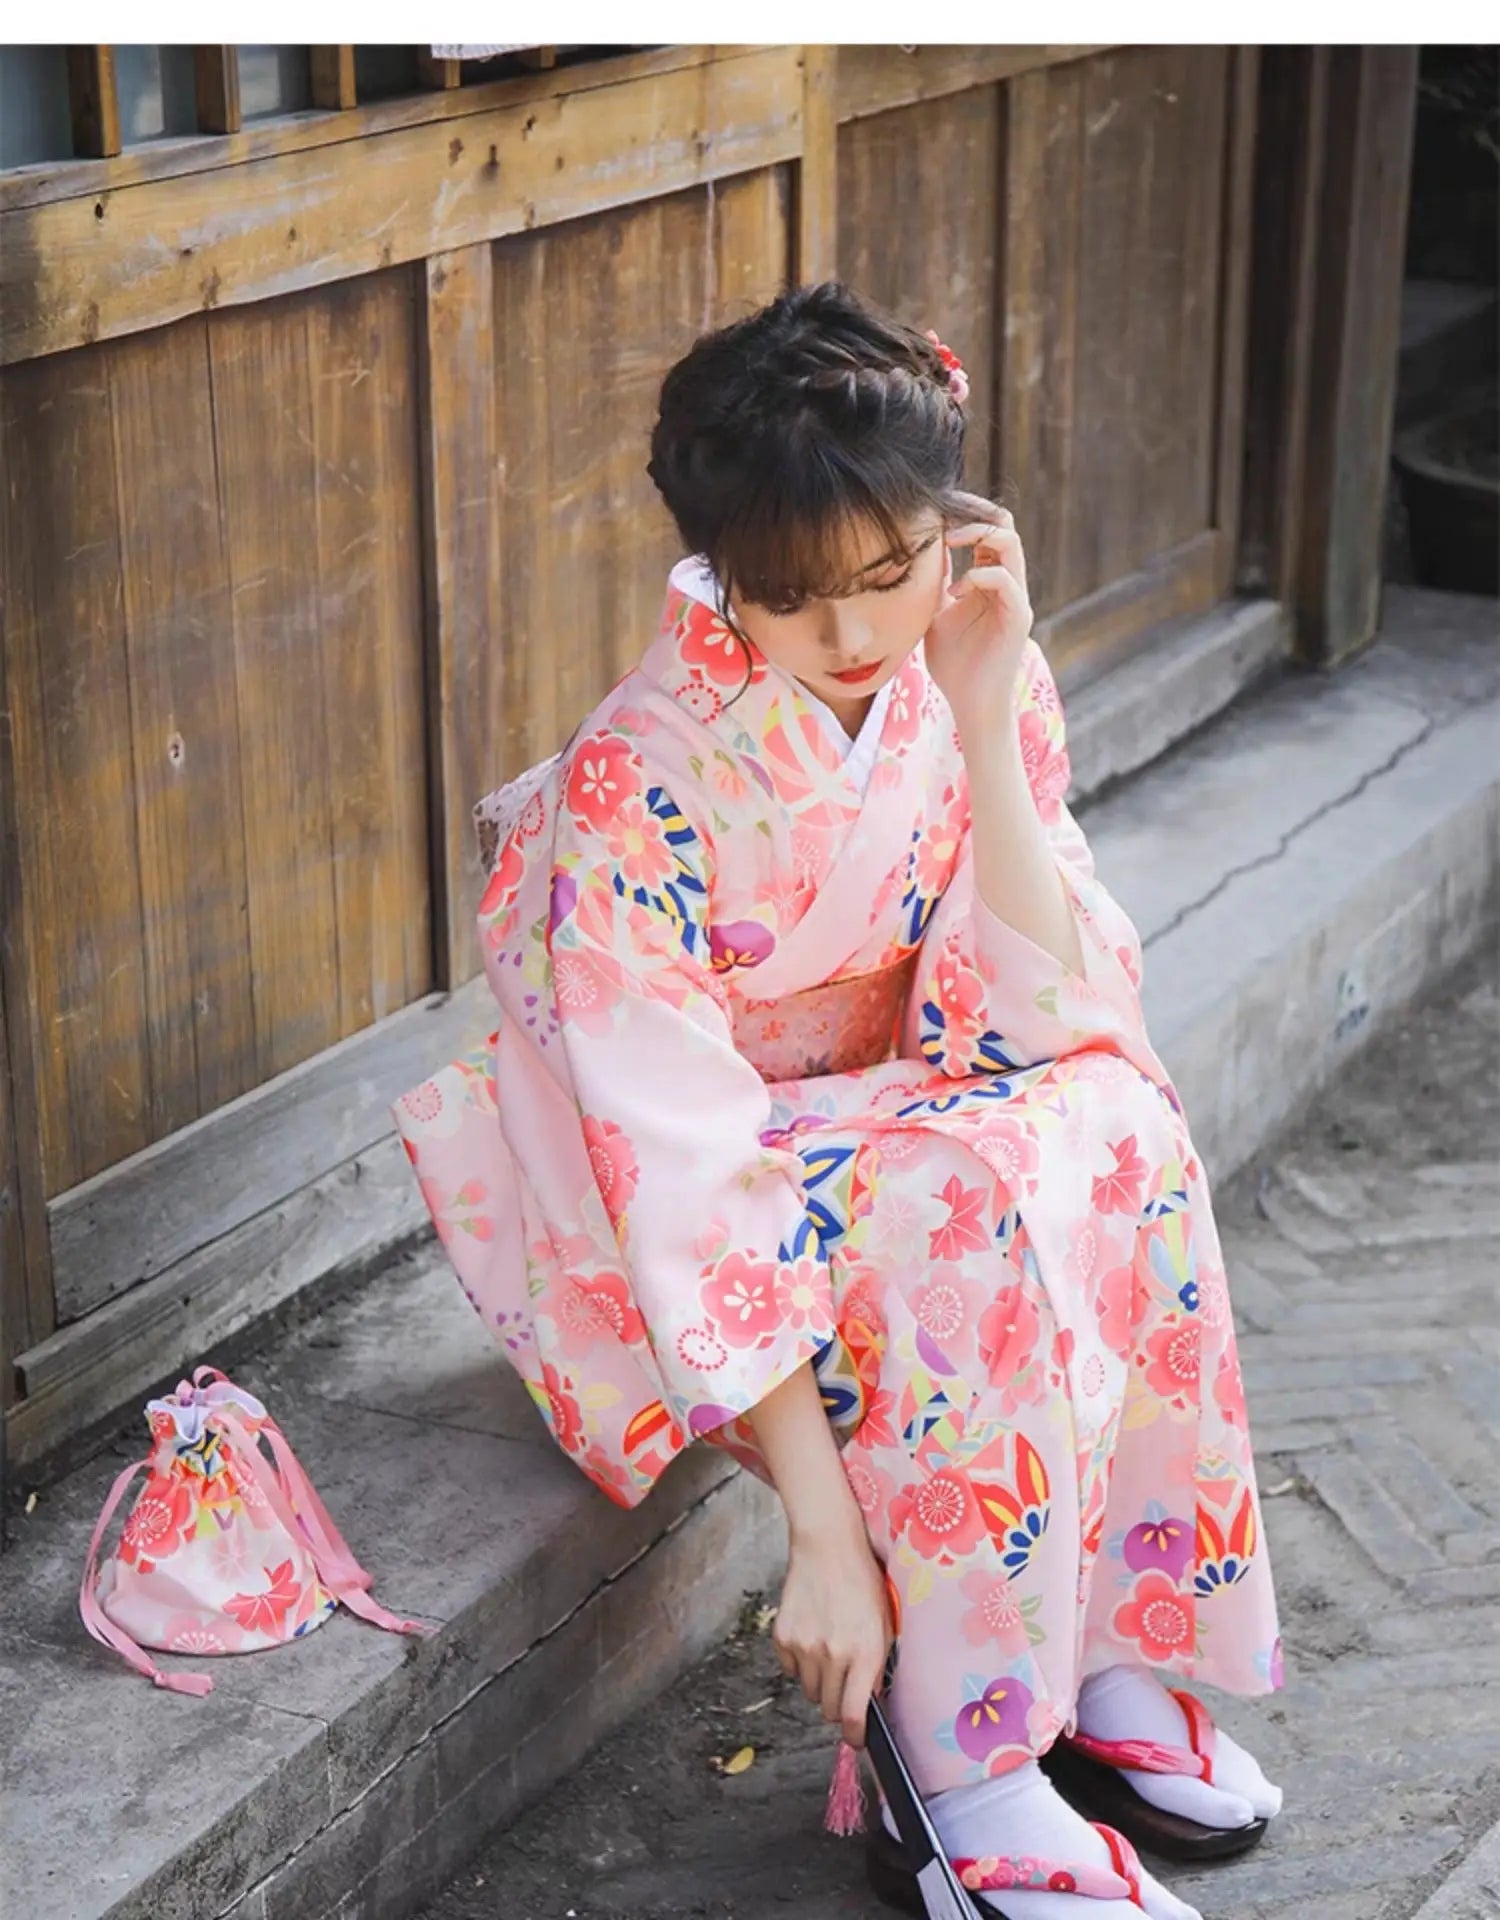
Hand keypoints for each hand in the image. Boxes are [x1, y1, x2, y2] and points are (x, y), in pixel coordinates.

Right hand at [771, 1524, 894, 1748]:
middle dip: (838, 1704)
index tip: (856, 1740)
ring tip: (828, 1650)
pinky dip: (799, 1663)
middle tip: (844, 1682)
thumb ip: (876, 1665)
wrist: (827, 1545)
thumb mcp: (883, 1623)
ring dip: (819, 1682)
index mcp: (865, 1652)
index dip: (855, 1736)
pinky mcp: (783, 1636)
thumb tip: (868, 1700)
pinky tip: (811, 1636)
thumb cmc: (861, 1581)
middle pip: (828, 1709)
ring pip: (808, 1691)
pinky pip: (790, 1670)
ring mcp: (805, 1646)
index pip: (854, 1715)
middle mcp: (833, 1654)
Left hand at [923, 492, 1033, 735]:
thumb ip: (934, 584)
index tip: (937, 508)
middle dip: (974, 514)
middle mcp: (1008, 584)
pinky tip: (955, 592)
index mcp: (990, 579)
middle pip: (1004, 526)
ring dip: (978, 536)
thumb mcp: (934, 613)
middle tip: (943, 517)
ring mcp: (1015, 599)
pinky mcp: (1018, 618)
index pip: (989, 529)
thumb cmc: (953, 662)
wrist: (969, 702)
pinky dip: (978, 576)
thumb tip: (916, 554)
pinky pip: (1006, 581)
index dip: (966, 512)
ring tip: (950, 544)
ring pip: (1010, 545)